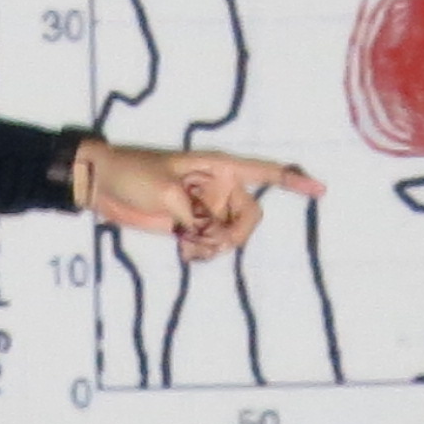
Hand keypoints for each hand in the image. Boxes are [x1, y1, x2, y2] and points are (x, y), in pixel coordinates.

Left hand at [74, 142, 323, 260]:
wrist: (102, 186)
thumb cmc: (134, 175)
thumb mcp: (167, 192)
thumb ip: (196, 215)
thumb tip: (212, 235)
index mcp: (218, 168)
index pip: (263, 172)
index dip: (293, 180)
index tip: (321, 190)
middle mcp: (218, 189)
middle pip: (250, 218)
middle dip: (234, 235)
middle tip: (207, 241)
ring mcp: (206, 209)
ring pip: (232, 237)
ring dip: (215, 248)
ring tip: (188, 246)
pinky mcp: (191, 228)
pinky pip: (213, 247)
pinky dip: (204, 254)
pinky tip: (186, 252)